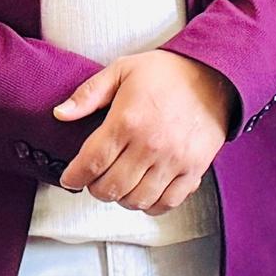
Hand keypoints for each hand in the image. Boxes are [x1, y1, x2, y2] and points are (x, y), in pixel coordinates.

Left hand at [55, 48, 239, 214]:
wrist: (215, 75)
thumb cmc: (167, 73)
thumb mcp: (122, 70)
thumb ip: (89, 94)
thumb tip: (60, 114)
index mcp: (127, 121)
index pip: (91, 162)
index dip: (75, 176)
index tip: (70, 178)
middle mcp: (149, 145)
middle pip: (111, 187)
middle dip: (96, 188)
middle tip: (95, 180)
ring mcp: (173, 161)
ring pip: (137, 200)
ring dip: (121, 198)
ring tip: (119, 186)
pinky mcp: (193, 170)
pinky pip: (167, 202)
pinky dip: (151, 205)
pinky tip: (144, 193)